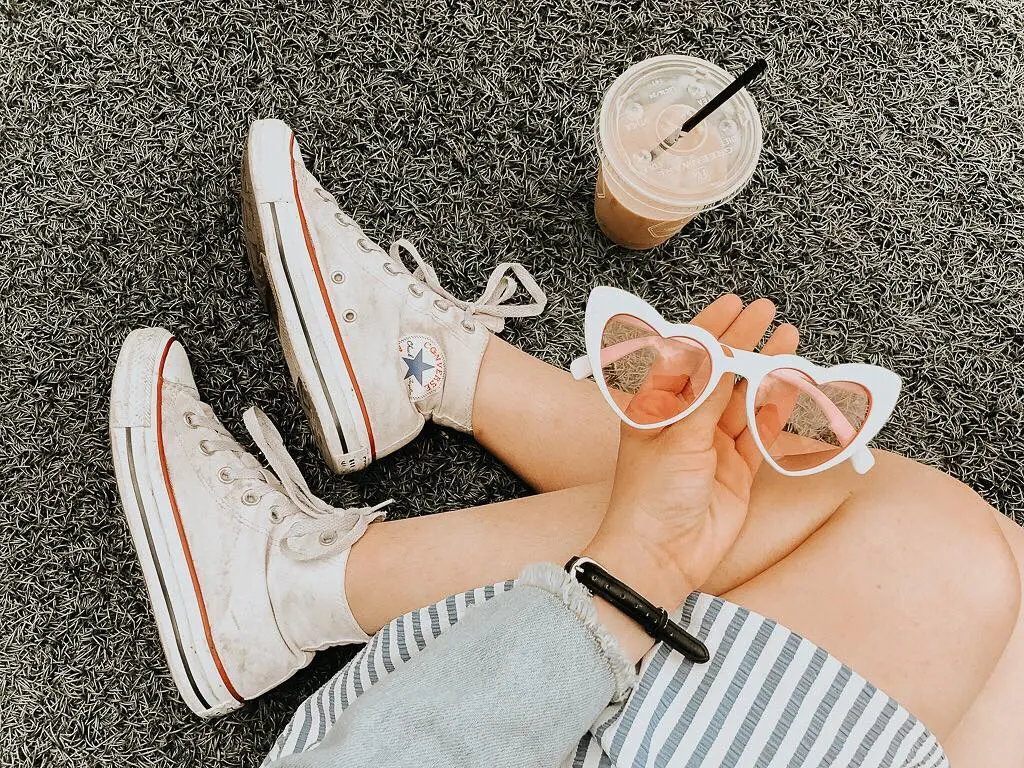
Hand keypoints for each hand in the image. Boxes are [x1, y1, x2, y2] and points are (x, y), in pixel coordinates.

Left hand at [584, 296, 798, 611]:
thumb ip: (705, 395)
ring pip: (743, 399)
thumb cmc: (650, 497)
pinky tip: (791, 382)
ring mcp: (712, 446)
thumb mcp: (676, 438)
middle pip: (718, 373)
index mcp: (653, 409)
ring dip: (765, 370)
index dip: (707, 329)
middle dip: (742, 341)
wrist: (661, 557)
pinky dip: (777, 408)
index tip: (732, 305)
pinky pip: (761, 432)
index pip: (683, 358)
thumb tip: (718, 350)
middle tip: (767, 312)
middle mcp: (683, 423)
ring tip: (789, 338)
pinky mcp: (737, 471)